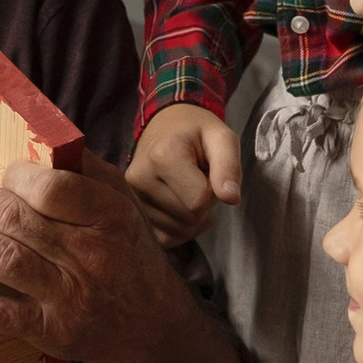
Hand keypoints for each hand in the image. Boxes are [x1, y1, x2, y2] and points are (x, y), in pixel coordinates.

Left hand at [0, 151, 207, 362]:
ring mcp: (68, 297)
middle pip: (19, 221)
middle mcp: (90, 256)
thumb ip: (87, 174)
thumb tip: (42, 140)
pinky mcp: (49, 331)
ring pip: (4, 261)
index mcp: (110, 217)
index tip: (2, 173)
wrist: (152, 329)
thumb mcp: (125, 206)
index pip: (55, 190)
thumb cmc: (128, 255)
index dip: (19, 178)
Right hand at [127, 104, 243, 244]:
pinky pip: (162, 237)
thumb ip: (229, 166)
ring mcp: (131, 195)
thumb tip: (231, 199)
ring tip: (186, 187)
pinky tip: (179, 206)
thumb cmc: (196, 132)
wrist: (165, 125)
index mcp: (163, 156)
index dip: (212, 192)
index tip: (208, 173)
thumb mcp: (222, 138)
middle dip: (201, 205)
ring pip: (176, 230)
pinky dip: (177, 229)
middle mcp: (140, 177)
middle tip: (197, 179)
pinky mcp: (131, 208)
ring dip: (190, 216)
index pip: (198, 201)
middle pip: (187, 218)